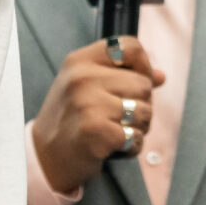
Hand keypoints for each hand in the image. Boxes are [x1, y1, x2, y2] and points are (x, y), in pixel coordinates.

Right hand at [31, 38, 164, 190]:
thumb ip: (123, 76)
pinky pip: (137, 137)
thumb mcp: (86, 87)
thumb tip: (160, 76)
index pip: (130, 47)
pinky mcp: (97, 131)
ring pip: (145, 111)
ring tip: (115, 132)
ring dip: (138, 128)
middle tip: (119, 118)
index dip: (143, 66)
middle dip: (141, 105)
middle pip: (143, 83)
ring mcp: (89, 104)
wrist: (45, 157)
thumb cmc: (70, 119)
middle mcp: (82, 78)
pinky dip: (132, 147)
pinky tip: (114, 147)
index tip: (133, 84)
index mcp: (80, 61)